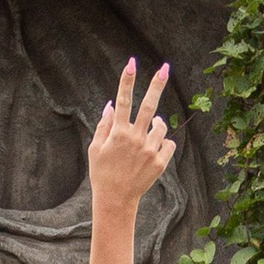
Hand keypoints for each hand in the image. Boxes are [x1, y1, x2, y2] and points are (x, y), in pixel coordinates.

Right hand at [86, 60, 177, 216]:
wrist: (115, 200)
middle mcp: (135, 139)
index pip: (124, 100)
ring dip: (156, 125)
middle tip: (165, 68)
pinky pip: (168, 144)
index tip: (132, 63)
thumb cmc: (102, 173)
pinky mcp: (159, 163)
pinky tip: (152, 152)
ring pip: (161, 126)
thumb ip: (104, 125)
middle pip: (149, 106)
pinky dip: (162, 144)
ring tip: (146, 135)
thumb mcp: (95, 149)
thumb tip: (112, 105)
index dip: (127, 80)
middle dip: (157, 85)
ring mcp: (149, 151)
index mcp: (118, 133)